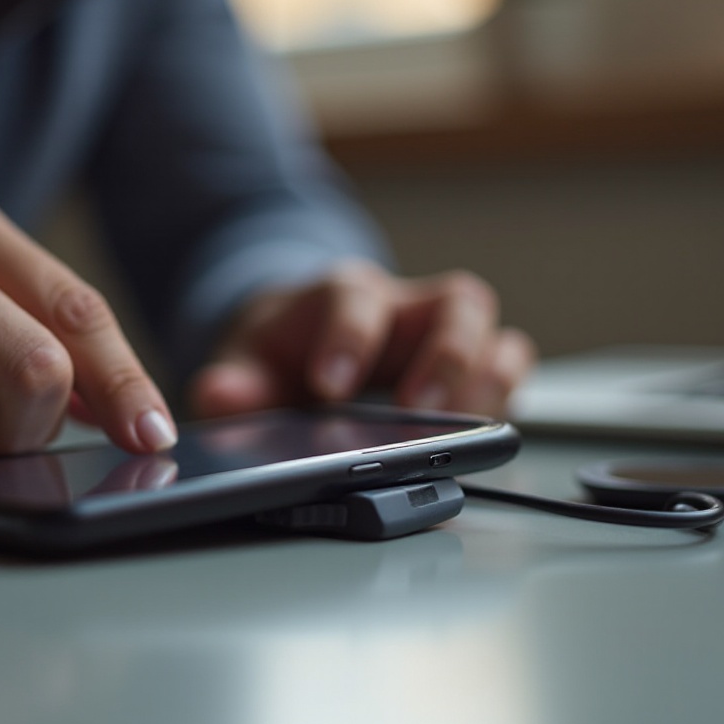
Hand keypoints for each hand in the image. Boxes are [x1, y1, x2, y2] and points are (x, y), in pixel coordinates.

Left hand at [189, 260, 535, 418]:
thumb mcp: (247, 364)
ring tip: (466, 428)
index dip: (347, 337)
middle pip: (453, 301)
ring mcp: (438, 330)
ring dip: (484, 377)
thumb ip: (234, 384)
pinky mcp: (465, 362)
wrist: (304, 341)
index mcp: (342, 295)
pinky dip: (503, 389)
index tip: (329, 386)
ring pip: (489, 327)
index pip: (354, 298)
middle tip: (419, 409)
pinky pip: (506, 360)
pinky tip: (485, 428)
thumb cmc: (284, 350)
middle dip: (445, 356)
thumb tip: (218, 397)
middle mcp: (401, 304)